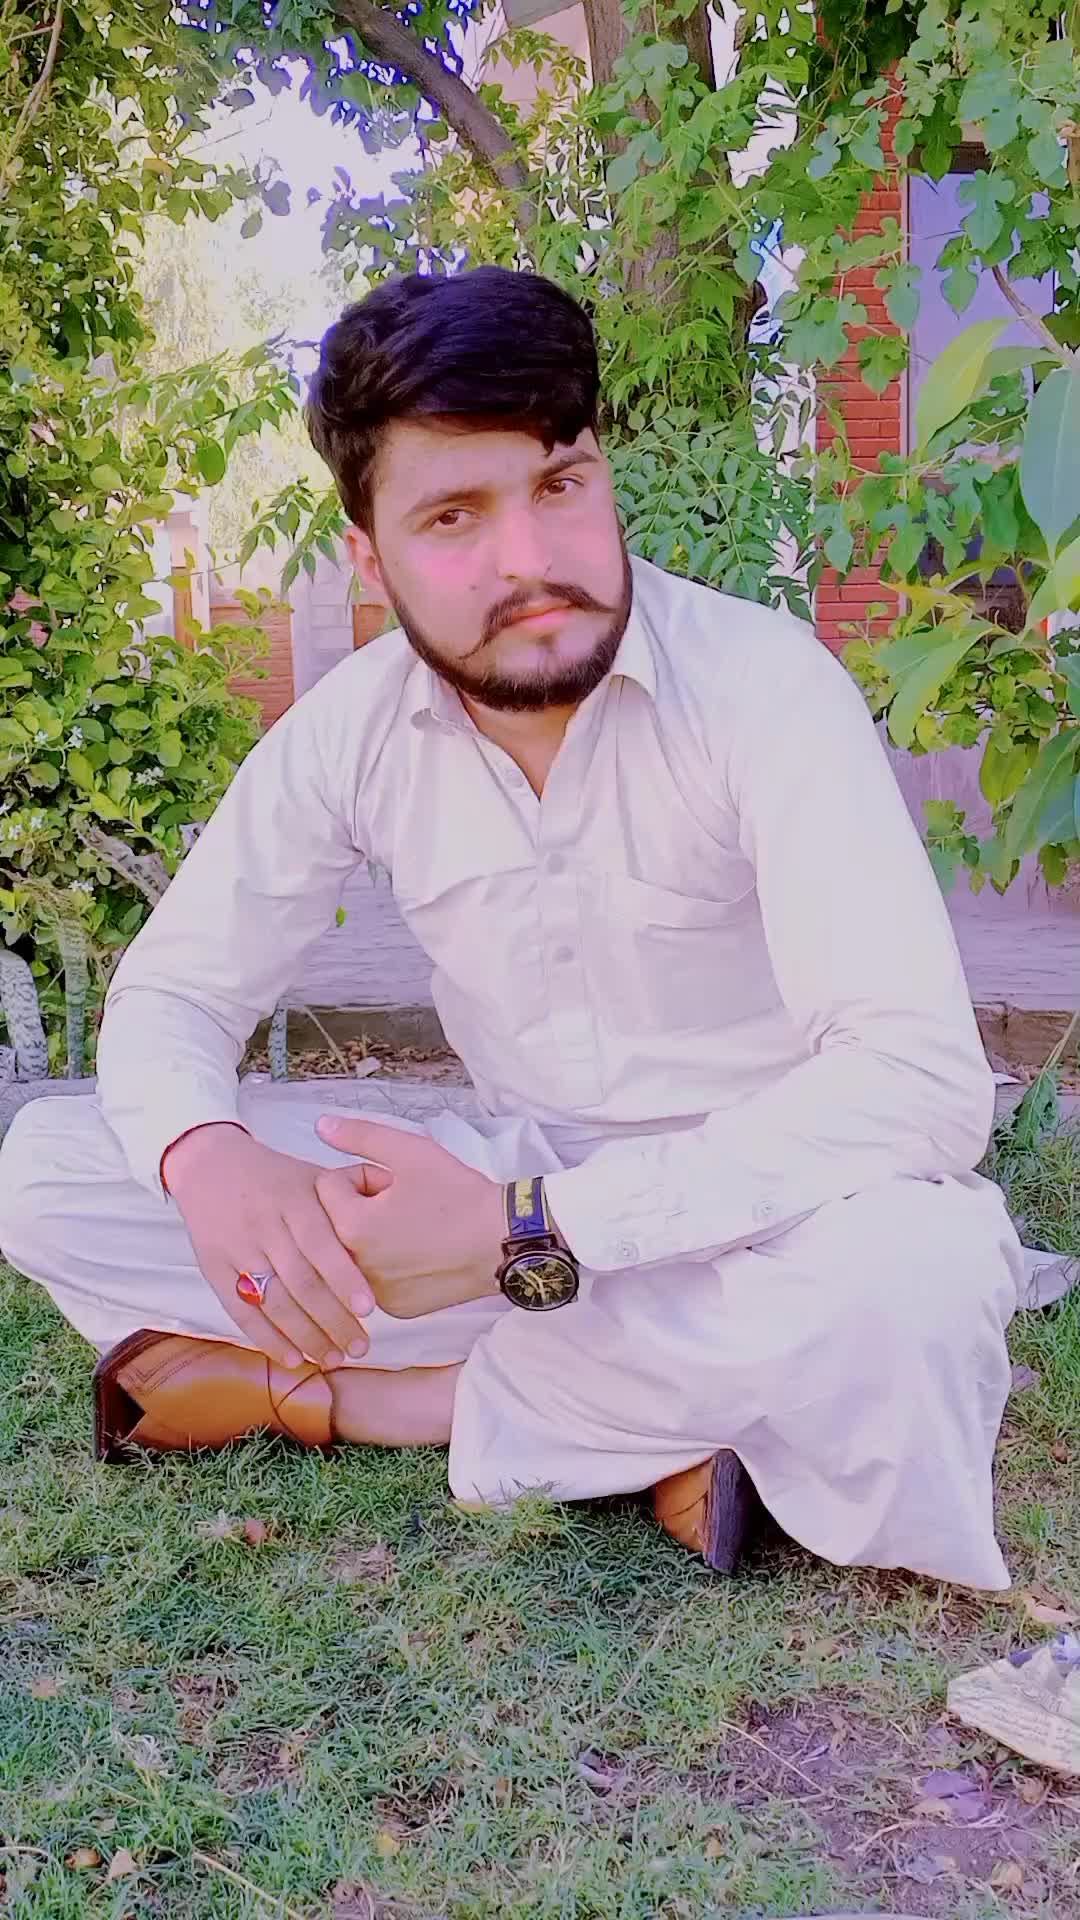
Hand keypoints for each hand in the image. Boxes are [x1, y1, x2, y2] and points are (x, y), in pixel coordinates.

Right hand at [162, 1123, 375, 1368]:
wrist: (210, 1165)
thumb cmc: (277, 1176)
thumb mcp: (315, 1173)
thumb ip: (356, 1184)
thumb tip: (398, 1188)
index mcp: (294, 1199)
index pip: (321, 1245)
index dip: (344, 1279)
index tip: (369, 1310)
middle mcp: (264, 1225)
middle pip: (300, 1281)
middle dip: (331, 1319)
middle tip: (359, 1347)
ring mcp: (237, 1249)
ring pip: (273, 1301)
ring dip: (305, 1336)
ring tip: (333, 1358)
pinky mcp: (214, 1268)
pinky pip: (241, 1311)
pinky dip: (267, 1338)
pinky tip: (294, 1358)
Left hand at [312, 1116, 505, 1319]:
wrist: (504, 1240)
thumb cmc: (459, 1195)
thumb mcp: (410, 1153)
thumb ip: (360, 1136)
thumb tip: (322, 1124)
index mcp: (352, 1226)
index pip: (329, 1186)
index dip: (361, 1176)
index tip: (392, 1182)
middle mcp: (355, 1267)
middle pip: (338, 1222)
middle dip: (362, 1207)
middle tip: (403, 1203)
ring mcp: (376, 1294)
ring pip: (356, 1253)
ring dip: (373, 1237)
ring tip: (413, 1227)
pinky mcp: (397, 1309)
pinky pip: (376, 1280)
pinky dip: (390, 1266)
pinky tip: (422, 1254)